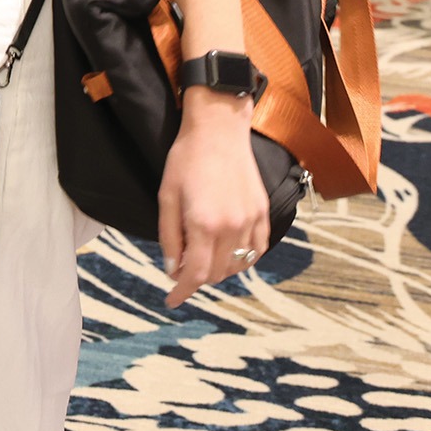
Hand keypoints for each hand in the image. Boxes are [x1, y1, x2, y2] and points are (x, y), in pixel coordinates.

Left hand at [158, 89, 271, 306]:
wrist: (219, 130)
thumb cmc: (186, 159)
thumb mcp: (167, 196)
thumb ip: (170, 236)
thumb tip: (172, 269)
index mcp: (204, 224)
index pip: (196, 275)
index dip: (183, 291)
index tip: (172, 300)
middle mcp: (232, 227)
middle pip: (217, 273)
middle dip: (196, 277)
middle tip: (180, 266)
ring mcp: (251, 221)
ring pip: (238, 266)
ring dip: (218, 270)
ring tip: (202, 256)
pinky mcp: (263, 212)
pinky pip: (257, 250)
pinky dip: (243, 259)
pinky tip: (228, 251)